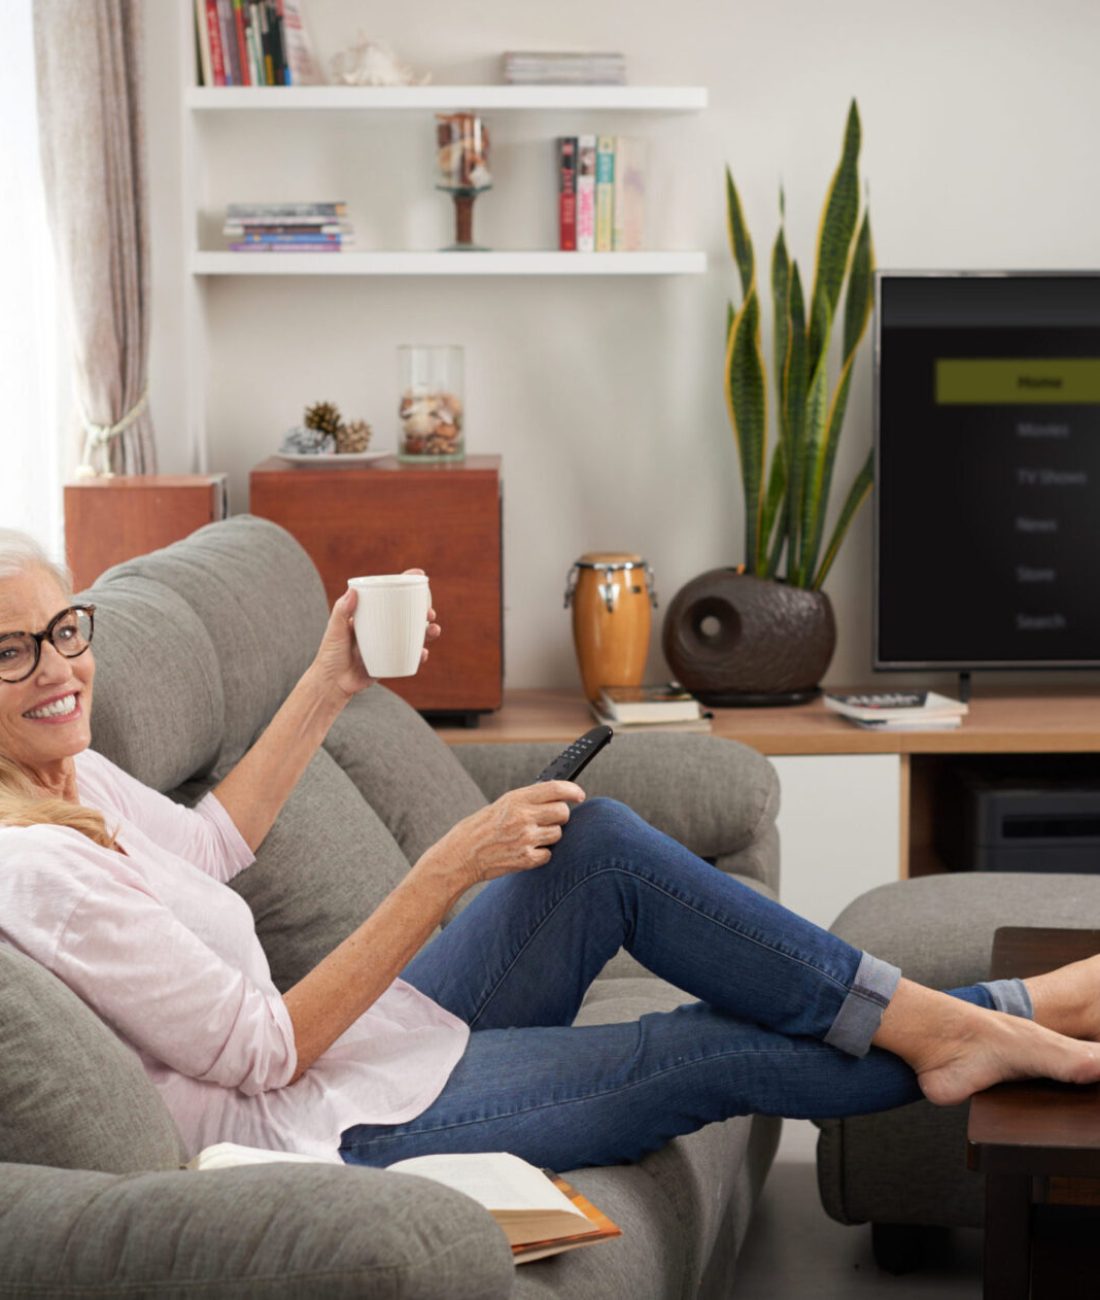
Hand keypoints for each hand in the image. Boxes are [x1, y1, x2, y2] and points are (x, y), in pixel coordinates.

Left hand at [310, 572, 441, 702]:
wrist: (332, 683)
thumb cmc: (330, 654)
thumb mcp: (334, 630)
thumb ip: (341, 611)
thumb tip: (353, 591)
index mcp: (371, 616)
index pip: (390, 596)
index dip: (406, 585)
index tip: (419, 575)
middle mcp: (382, 629)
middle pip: (408, 616)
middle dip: (424, 612)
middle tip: (430, 612)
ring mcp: (388, 645)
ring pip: (413, 636)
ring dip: (428, 632)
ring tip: (434, 630)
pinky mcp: (391, 662)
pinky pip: (409, 657)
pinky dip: (419, 655)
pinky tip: (423, 653)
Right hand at [416, 781, 586, 892]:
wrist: (460, 855)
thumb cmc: (478, 829)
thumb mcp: (500, 805)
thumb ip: (525, 801)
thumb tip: (553, 798)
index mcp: (516, 799)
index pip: (555, 789)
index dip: (572, 790)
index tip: (579, 795)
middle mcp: (523, 816)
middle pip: (563, 812)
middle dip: (560, 816)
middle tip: (549, 820)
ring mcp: (525, 838)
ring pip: (558, 834)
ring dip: (549, 836)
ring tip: (530, 837)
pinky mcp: (526, 859)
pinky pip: (548, 854)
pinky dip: (541, 854)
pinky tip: (526, 851)